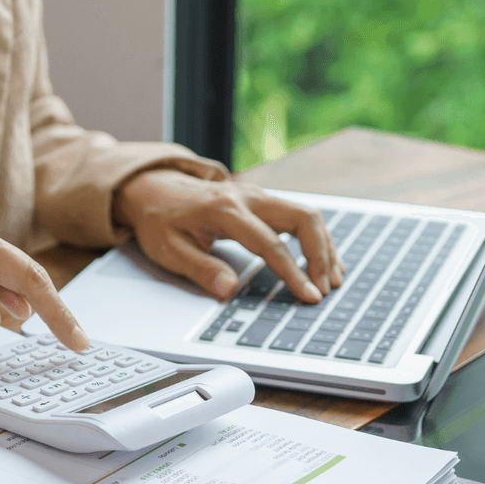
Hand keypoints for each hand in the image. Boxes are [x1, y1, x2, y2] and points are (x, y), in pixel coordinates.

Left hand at [114, 169, 343, 302]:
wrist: (152, 187)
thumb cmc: (159, 220)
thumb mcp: (168, 249)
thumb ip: (200, 269)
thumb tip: (229, 289)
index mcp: (224, 210)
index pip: (269, 243)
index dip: (293, 272)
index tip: (309, 296)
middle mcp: (247, 196)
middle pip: (302, 217)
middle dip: (321, 255)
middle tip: (325, 288)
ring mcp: (257, 195)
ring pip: (306, 214)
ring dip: (324, 246)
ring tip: (332, 279)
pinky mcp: (261, 200)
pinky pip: (298, 216)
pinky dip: (315, 238)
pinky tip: (322, 261)